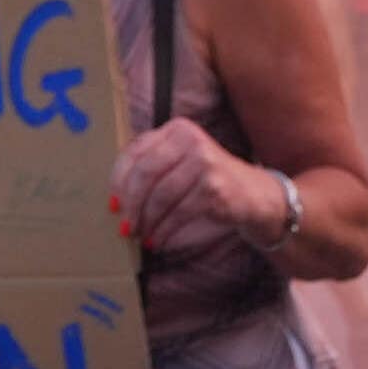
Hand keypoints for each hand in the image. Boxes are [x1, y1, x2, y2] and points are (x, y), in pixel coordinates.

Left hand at [113, 120, 272, 260]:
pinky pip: (178, 212)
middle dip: (131, 204)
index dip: (119, 181)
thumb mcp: (179, 165)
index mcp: (176, 129)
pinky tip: (158, 239)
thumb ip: (150, 171)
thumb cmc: (207, 181)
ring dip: (147, 221)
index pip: (135, 152)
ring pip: (160, 196)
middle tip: (125, 226)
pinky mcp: (214, 186)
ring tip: (142, 235)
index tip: (113, 204)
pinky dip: (164, 230)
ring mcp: (204, 161)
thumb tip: (115, 202)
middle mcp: (190, 139)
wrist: (253, 193)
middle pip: (145, 173)